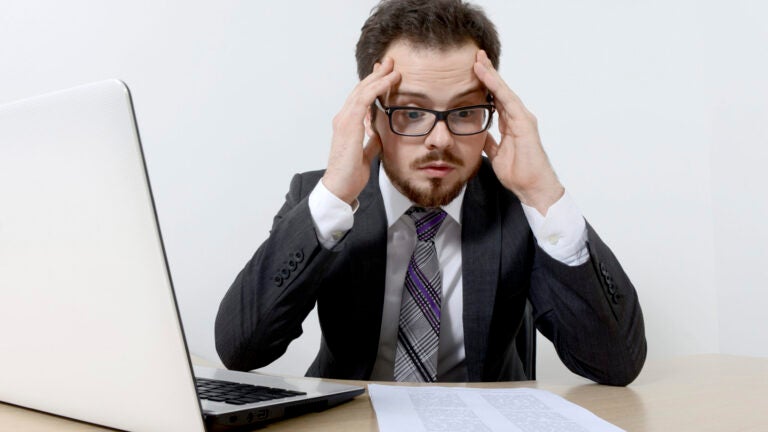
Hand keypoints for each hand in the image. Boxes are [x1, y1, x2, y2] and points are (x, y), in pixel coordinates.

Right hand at [322, 58, 400, 204]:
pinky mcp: (348, 125)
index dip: (373, 85)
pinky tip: (388, 81)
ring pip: (362, 91)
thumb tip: (379, 134)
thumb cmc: (349, 175)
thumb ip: (371, 142)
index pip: (361, 98)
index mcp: (347, 125)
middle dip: (376, 75)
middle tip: (390, 62)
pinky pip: (364, 100)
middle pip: (361, 89)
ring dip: (378, 77)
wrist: (339, 188)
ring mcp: (344, 120)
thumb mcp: (366, 154)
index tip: (385, 75)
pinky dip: (376, 88)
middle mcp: (343, 118)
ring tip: (392, 67)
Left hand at [473, 50, 563, 214]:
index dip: (485, 84)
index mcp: (511, 123)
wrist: (532, 187)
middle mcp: (518, 117)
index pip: (495, 99)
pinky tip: (487, 77)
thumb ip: (490, 141)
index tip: (473, 71)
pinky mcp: (525, 123)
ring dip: (491, 75)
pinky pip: (508, 101)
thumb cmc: (519, 173)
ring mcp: (523, 119)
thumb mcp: (496, 154)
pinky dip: (497, 87)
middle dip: (489, 73)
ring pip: (504, 91)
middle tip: (476, 56)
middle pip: (500, 90)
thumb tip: (480, 133)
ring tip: (478, 60)